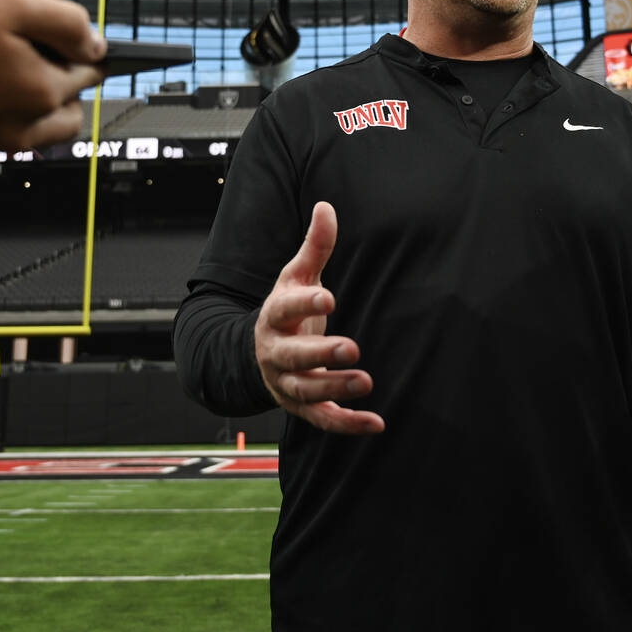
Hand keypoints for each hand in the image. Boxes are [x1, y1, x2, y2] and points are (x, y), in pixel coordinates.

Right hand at [253, 202, 383, 434]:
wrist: (255, 353)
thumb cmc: (286, 309)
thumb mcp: (296, 276)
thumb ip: (315, 246)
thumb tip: (327, 206)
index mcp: (273, 315)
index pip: (286, 308)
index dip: (305, 302)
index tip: (329, 295)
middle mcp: (275, 353)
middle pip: (294, 356)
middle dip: (321, 354)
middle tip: (352, 347)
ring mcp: (285, 383)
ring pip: (307, 391)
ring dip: (335, 389)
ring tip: (366, 381)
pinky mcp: (300, 407)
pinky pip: (322, 420)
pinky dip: (348, 425)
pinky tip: (376, 422)